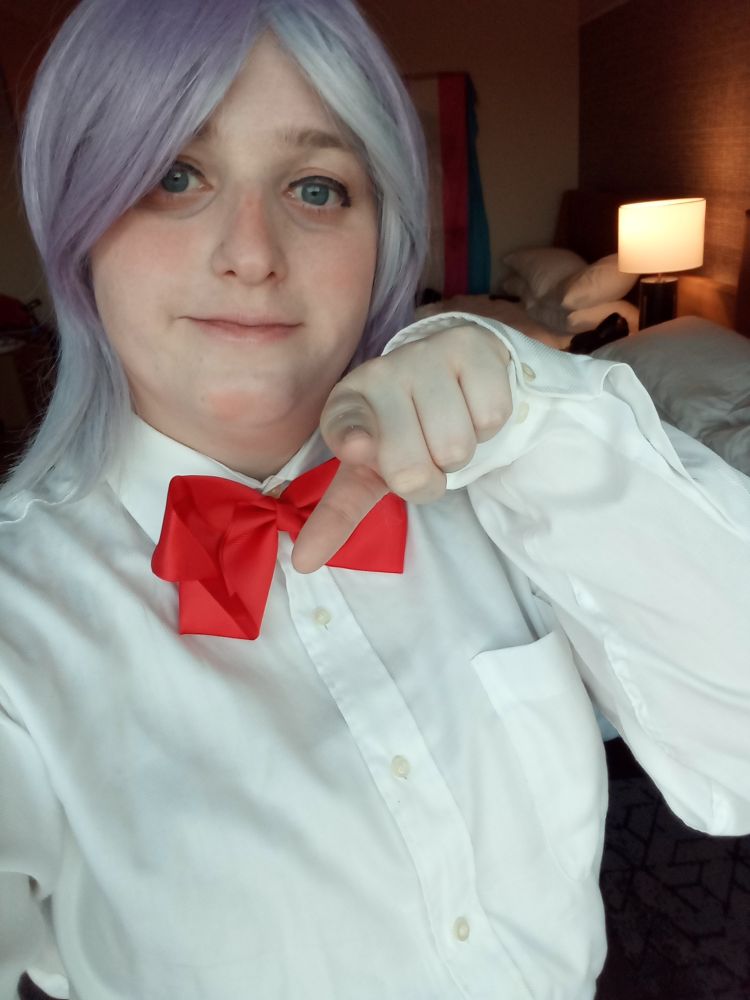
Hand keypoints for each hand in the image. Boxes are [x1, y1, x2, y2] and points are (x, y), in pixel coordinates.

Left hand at [292, 323, 511, 572]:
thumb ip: (337, 514)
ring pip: (455, 449)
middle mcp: (378, 375)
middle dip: (427, 480)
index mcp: (345, 406)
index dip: (355, 440)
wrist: (451, 372)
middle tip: (424, 454)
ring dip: (459, 455)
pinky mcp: (468, 345)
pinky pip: (490, 417)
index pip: (345, 428)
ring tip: (448, 429)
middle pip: (411, 470)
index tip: (359, 449)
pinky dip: (488, 426)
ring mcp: (423, 355)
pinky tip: (471, 404)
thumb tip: (304, 564)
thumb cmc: (404, 431)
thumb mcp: (368, 470)